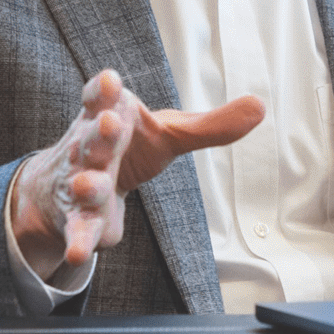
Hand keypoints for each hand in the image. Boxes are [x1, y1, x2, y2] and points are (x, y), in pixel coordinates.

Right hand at [11, 69, 266, 271]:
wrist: (74, 182)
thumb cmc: (129, 147)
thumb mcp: (170, 134)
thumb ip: (212, 126)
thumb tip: (260, 106)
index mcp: (109, 115)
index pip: (102, 97)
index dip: (104, 89)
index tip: (110, 80)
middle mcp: (89, 146)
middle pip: (94, 138)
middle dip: (102, 132)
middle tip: (111, 124)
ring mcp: (82, 181)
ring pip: (85, 181)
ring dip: (88, 183)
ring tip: (90, 185)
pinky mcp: (79, 216)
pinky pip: (79, 228)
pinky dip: (78, 240)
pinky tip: (76, 253)